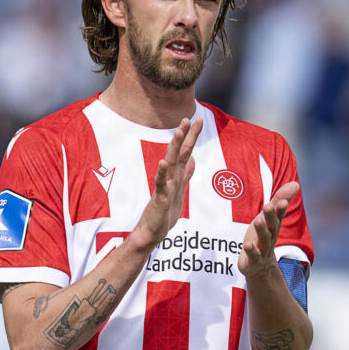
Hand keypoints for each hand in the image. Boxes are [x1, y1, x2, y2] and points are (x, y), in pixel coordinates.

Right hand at [132, 117, 201, 246]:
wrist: (152, 231)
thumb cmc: (165, 212)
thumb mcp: (180, 190)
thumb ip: (185, 174)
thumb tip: (193, 159)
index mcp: (176, 174)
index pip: (185, 151)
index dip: (191, 135)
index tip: (196, 118)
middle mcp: (169, 177)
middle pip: (178, 153)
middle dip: (183, 135)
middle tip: (187, 118)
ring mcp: (164, 186)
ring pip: (170, 164)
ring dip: (174, 148)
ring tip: (178, 133)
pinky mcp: (160, 199)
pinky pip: (161, 185)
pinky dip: (162, 173)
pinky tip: (163, 163)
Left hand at [238, 181, 298, 276]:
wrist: (260, 267)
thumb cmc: (263, 236)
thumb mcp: (269, 218)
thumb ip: (279, 200)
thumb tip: (295, 183)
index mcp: (273, 226)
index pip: (278, 216)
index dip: (280, 208)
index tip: (283, 201)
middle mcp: (270, 237)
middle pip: (272, 226)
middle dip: (271, 216)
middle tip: (269, 206)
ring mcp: (262, 249)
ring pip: (263, 240)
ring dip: (261, 230)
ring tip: (258, 220)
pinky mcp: (253, 261)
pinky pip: (253, 255)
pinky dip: (251, 251)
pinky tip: (248, 245)